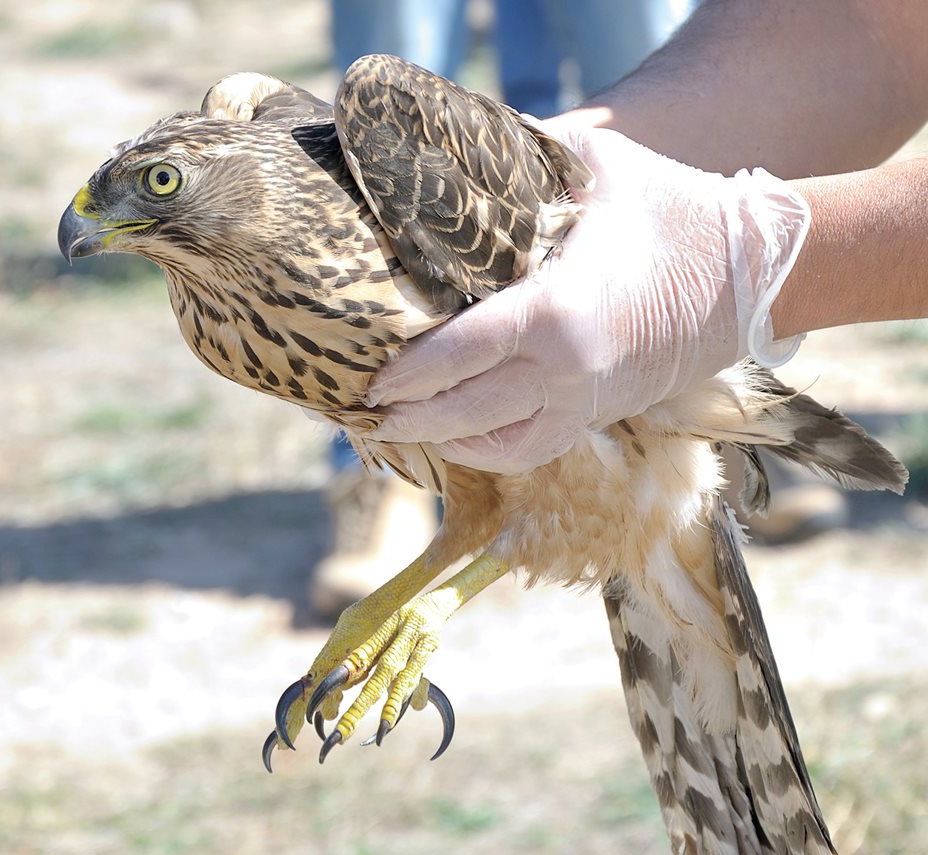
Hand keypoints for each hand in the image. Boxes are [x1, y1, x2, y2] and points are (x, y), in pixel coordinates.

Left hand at [366, 123, 809, 473]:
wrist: (751, 275)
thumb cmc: (674, 213)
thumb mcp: (601, 168)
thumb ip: (529, 154)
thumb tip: (465, 140)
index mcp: (556, 313)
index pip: (460, 354)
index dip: (408, 373)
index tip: (371, 379)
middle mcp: (566, 372)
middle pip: (466, 411)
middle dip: (409, 418)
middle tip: (364, 415)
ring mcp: (585, 403)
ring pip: (497, 444)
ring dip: (443, 444)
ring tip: (400, 433)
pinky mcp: (599, 416)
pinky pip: (533, 451)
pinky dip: (491, 454)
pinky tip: (461, 442)